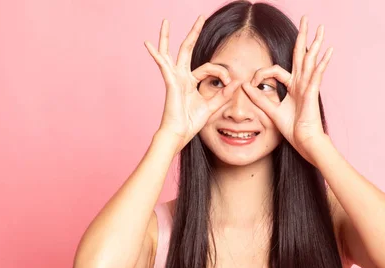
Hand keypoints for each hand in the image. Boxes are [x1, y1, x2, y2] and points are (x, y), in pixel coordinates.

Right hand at [144, 16, 239, 151]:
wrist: (179, 134)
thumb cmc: (191, 122)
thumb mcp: (212, 106)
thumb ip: (224, 94)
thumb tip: (236, 82)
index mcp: (191, 82)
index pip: (209, 68)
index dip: (221, 72)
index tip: (228, 82)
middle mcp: (181, 77)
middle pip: (187, 49)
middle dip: (194, 33)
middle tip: (200, 17)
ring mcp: (174, 78)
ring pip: (171, 52)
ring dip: (168, 36)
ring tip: (165, 21)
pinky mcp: (170, 83)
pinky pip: (163, 65)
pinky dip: (156, 54)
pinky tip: (148, 44)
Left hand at [242, 16, 332, 164]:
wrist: (305, 142)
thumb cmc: (293, 130)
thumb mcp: (271, 111)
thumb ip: (258, 99)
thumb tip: (244, 85)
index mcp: (293, 87)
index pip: (275, 71)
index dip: (261, 74)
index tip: (252, 83)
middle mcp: (302, 83)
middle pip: (301, 55)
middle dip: (302, 37)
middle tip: (305, 19)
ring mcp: (308, 86)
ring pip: (311, 59)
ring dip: (316, 43)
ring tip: (320, 28)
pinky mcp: (312, 92)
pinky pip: (316, 74)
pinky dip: (322, 63)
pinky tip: (328, 51)